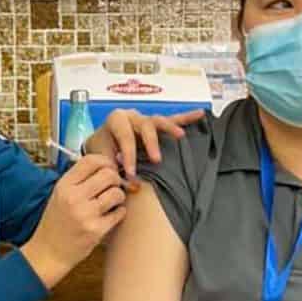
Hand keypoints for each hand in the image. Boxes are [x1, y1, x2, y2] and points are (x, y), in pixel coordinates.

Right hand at [20, 155, 126, 287]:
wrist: (48, 252)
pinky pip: (119, 213)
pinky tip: (110, 216)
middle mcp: (74, 197)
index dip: (106, 162)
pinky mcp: (96, 230)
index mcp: (64, 185)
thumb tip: (108, 166)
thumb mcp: (60, 195)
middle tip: (112, 188)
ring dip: (119, 197)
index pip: (91, 161)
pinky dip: (119, 213)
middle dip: (116, 180)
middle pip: (108, 174)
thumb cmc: (56, 222)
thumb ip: (80, 180)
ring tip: (111, 203)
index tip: (109, 169)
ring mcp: (86, 214)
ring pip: (117, 193)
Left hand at [84, 108, 205, 181]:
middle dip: (151, 143)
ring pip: (160, 121)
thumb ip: (114, 171)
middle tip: (156, 160)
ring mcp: (146, 119)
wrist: (100, 142)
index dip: (129, 156)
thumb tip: (133, 185)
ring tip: (181, 136)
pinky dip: (187, 118)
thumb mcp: (102, 159)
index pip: (125, 136)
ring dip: (171, 128)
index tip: (131, 174)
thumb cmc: (102, 150)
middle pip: (145, 125)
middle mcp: (133, 116)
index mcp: (116, 120)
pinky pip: (174, 119)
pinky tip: (201, 115)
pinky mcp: (157, 125)